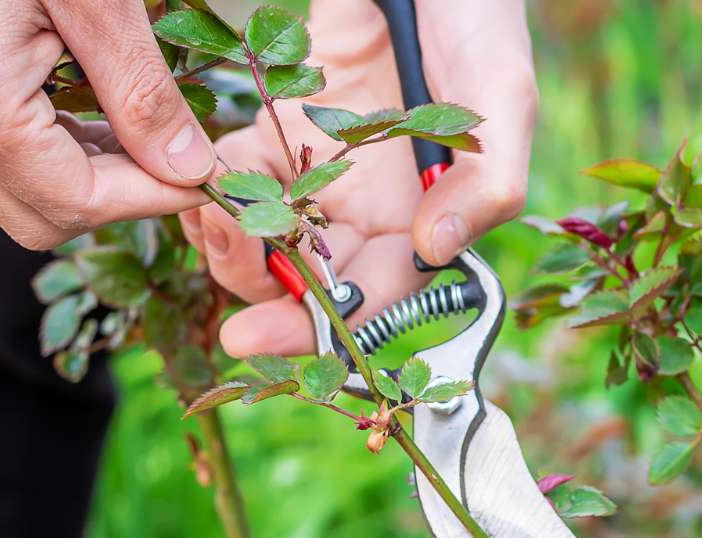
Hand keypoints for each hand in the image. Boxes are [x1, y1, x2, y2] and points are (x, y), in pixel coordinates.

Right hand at [0, 0, 215, 249]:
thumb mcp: (98, 0)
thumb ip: (141, 94)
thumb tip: (189, 170)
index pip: (79, 203)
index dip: (154, 199)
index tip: (208, 179)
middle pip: (45, 218)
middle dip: (122, 199)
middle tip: (178, 160)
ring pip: (24, 196)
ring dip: (94, 179)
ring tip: (146, 136)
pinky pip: (4, 160)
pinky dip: (61, 155)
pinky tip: (101, 120)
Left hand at [182, 0, 536, 357]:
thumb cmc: (473, 13)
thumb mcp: (498, 89)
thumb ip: (486, 177)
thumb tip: (437, 249)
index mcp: (428, 215)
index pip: (380, 296)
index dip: (327, 331)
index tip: (262, 340)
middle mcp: (372, 207)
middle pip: (314, 283)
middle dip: (267, 297)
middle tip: (230, 302)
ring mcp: (323, 173)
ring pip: (269, 242)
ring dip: (234, 245)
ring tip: (210, 220)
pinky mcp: (283, 131)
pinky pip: (242, 179)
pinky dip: (218, 187)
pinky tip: (203, 182)